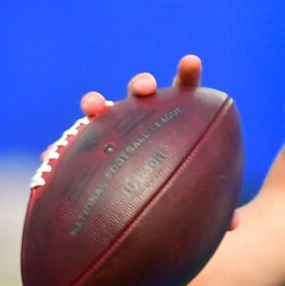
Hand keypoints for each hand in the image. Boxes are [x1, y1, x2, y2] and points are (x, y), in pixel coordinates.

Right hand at [50, 55, 235, 228]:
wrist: (139, 215)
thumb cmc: (177, 198)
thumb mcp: (196, 203)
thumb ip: (214, 208)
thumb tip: (234, 223)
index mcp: (173, 122)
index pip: (184, 92)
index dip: (187, 75)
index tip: (191, 62)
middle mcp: (141, 121)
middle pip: (141, 95)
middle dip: (141, 85)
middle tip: (144, 89)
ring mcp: (111, 131)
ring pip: (102, 111)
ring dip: (96, 103)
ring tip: (93, 107)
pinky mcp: (84, 150)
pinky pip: (70, 146)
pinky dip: (60, 148)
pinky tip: (50, 156)